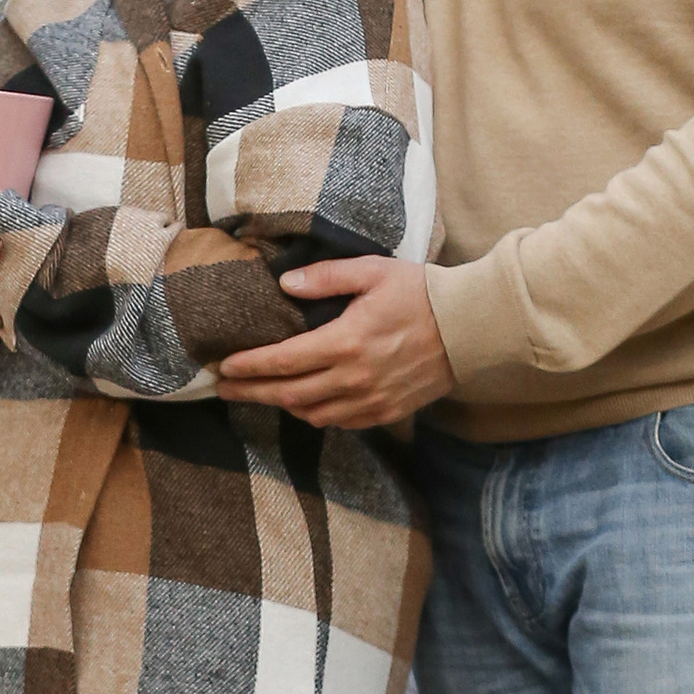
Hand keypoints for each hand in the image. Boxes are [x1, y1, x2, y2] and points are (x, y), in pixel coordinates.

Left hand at [217, 256, 453, 428]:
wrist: (470, 328)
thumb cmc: (420, 293)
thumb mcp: (372, 271)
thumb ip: (325, 277)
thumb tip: (284, 284)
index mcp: (346, 342)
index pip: (283, 361)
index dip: (250, 366)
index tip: (224, 367)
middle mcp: (354, 379)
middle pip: (288, 394)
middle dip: (251, 391)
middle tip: (224, 388)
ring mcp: (370, 400)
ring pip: (311, 414)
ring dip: (281, 404)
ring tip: (261, 392)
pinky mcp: (386, 413)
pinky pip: (338, 422)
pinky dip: (314, 414)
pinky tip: (304, 402)